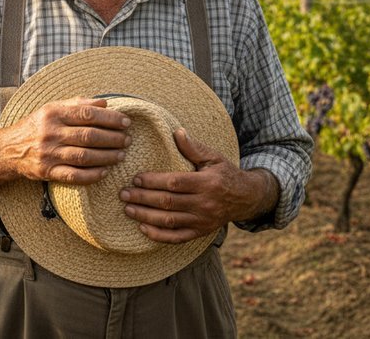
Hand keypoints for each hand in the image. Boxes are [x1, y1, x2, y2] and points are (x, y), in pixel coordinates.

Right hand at [1, 97, 131, 184]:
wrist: (9, 149)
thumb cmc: (36, 126)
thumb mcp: (52, 108)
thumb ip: (78, 104)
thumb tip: (105, 103)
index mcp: (54, 113)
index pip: (87, 114)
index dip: (110, 118)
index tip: (126, 122)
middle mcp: (51, 132)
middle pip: (88, 136)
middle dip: (112, 138)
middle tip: (127, 140)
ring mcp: (49, 153)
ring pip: (84, 156)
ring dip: (107, 157)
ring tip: (121, 155)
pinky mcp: (47, 172)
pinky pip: (73, 175)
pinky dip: (91, 175)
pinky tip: (105, 172)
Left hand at [119, 129, 277, 243]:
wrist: (245, 198)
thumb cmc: (225, 174)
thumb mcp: (214, 157)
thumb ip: (194, 147)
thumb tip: (176, 132)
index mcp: (207, 183)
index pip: (175, 183)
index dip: (153, 181)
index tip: (136, 178)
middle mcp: (205, 203)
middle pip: (168, 203)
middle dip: (143, 198)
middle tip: (123, 194)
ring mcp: (202, 221)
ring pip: (169, 221)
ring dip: (145, 216)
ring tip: (128, 209)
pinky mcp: (200, 232)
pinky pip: (177, 237)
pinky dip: (158, 235)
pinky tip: (143, 228)